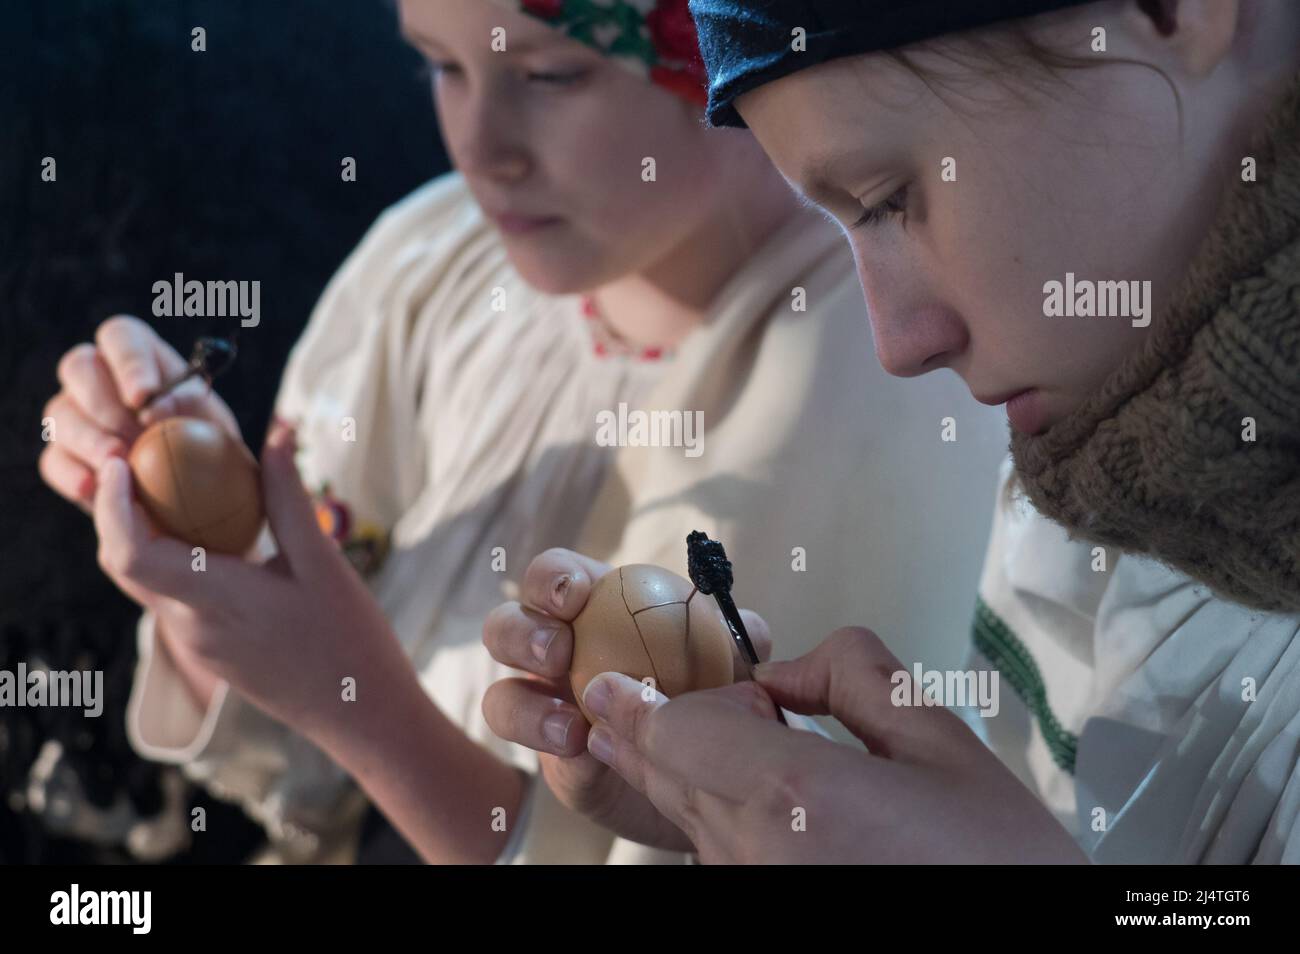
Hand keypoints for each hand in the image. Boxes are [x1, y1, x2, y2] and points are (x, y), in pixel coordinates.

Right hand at [40, 314, 239, 515]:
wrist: (206, 519)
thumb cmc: (228, 473)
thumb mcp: (242, 448)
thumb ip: (249, 436)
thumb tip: (286, 433)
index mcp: (148, 362)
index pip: (122, 336)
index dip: (128, 360)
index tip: (146, 397)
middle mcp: (106, 383)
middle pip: (78, 365)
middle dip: (103, 399)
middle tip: (131, 438)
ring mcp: (81, 421)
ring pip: (60, 412)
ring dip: (88, 438)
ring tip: (120, 465)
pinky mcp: (70, 462)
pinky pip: (53, 461)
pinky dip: (72, 475)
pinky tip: (96, 491)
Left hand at [91, 419, 416, 745]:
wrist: (363, 716)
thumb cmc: (351, 640)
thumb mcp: (323, 561)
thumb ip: (289, 495)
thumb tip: (277, 430)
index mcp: (214, 603)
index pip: (130, 554)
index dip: (111, 507)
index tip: (119, 461)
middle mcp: (193, 628)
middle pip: (124, 565)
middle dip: (118, 512)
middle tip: (138, 460)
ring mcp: (199, 645)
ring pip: (148, 582)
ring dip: (147, 534)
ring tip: (173, 487)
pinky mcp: (213, 652)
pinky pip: (176, 597)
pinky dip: (177, 559)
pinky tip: (211, 532)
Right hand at [480, 548, 770, 851]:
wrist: (708, 772)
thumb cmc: (710, 694)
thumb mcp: (729, 663)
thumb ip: (735, 639)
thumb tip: (746, 627)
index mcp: (594, 609)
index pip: (555, 576)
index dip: (553, 578)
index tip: (575, 595)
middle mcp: (556, 652)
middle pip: (506, 626)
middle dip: (522, 634)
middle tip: (559, 653)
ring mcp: (544, 707)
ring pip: (499, 695)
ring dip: (524, 707)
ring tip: (569, 726)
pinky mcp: (553, 760)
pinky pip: (534, 754)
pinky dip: (553, 751)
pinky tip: (583, 751)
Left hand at [578, 627, 1088, 863]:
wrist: (1022, 948)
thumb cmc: (997, 866)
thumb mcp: (943, 746)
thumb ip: (856, 678)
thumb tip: (789, 670)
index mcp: (793, 796)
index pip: (678, 731)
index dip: (646, 699)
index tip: (612, 680)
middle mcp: (752, 854)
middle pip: (666, 776)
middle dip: (648, 730)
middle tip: (621, 698)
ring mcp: (749, 893)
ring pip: (684, 818)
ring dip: (684, 773)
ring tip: (693, 736)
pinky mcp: (759, 912)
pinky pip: (717, 855)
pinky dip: (714, 816)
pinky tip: (746, 794)